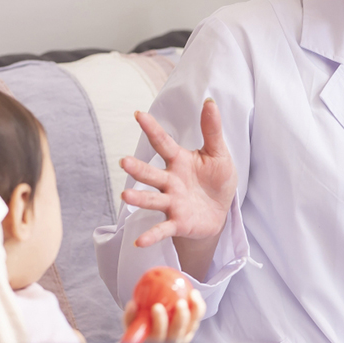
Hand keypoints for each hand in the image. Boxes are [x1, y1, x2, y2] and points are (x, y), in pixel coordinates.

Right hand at [119, 99, 236, 248]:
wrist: (220, 211)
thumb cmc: (215, 180)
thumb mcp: (218, 153)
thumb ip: (211, 130)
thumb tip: (209, 101)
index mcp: (179, 161)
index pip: (163, 143)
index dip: (152, 129)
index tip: (139, 114)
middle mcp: (170, 181)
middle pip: (151, 174)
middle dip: (138, 169)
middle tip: (124, 162)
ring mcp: (171, 202)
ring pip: (153, 199)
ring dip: (139, 198)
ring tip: (126, 195)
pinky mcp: (177, 222)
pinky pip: (162, 229)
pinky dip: (151, 235)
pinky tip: (140, 241)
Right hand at [121, 290, 205, 342]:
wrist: (152, 338)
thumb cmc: (141, 328)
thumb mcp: (132, 324)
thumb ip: (131, 315)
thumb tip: (132, 304)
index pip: (157, 335)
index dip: (159, 322)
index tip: (156, 307)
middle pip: (177, 333)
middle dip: (180, 318)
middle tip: (180, 302)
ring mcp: (182, 339)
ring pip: (191, 326)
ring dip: (194, 311)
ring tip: (192, 294)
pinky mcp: (190, 332)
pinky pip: (197, 319)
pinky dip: (198, 308)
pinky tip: (195, 294)